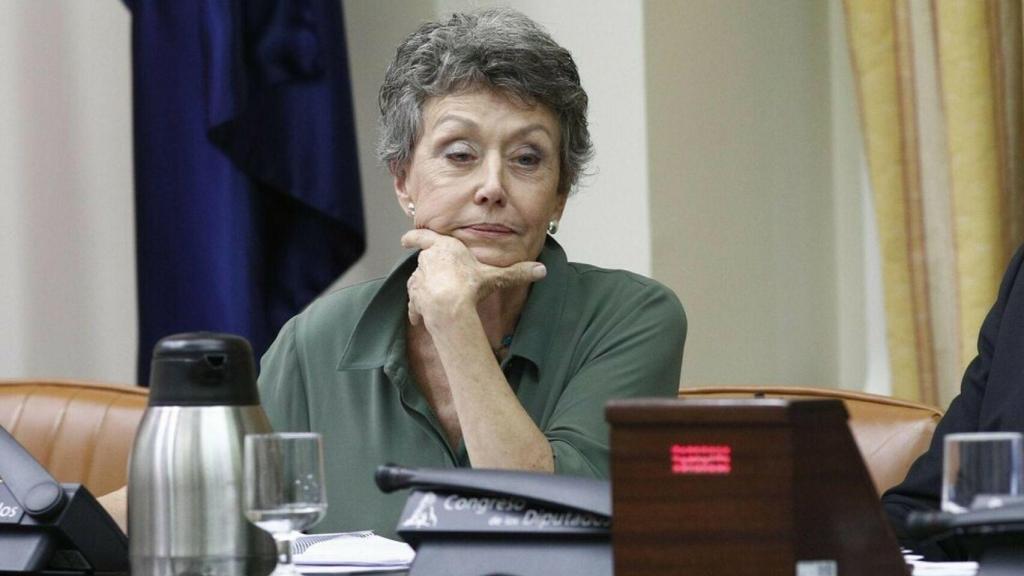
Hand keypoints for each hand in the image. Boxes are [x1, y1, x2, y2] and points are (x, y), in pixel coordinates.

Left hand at [401, 229, 546, 327]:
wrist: (450, 306)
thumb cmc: (470, 286)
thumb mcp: (496, 277)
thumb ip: (517, 273)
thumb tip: (542, 270)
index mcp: (445, 247)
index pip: (423, 236)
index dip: (414, 237)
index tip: (404, 239)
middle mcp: (428, 259)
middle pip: (426, 261)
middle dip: (431, 269)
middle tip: (441, 279)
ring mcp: (419, 278)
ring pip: (419, 281)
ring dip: (424, 288)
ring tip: (435, 298)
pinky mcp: (415, 297)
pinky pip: (415, 302)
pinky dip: (417, 308)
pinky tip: (421, 318)